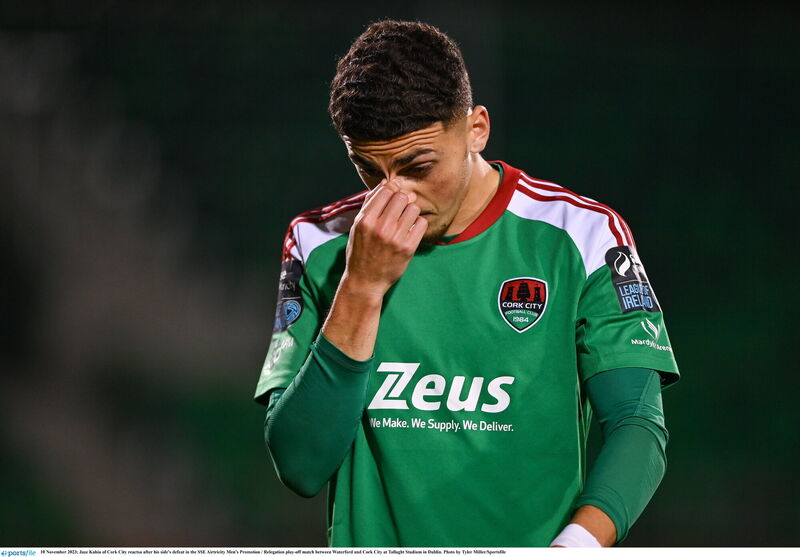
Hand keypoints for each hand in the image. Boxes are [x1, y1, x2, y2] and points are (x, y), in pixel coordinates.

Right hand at [342, 180, 427, 298]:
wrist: (365, 281)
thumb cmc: (360, 252)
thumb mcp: (357, 226)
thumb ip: (369, 204)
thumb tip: (385, 183)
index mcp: (365, 220)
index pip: (386, 190)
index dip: (393, 188)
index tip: (395, 193)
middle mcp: (380, 228)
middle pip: (402, 197)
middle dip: (403, 199)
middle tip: (400, 208)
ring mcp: (395, 238)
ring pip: (413, 208)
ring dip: (411, 211)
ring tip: (405, 220)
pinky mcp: (408, 248)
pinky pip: (422, 223)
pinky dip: (418, 224)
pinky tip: (411, 230)